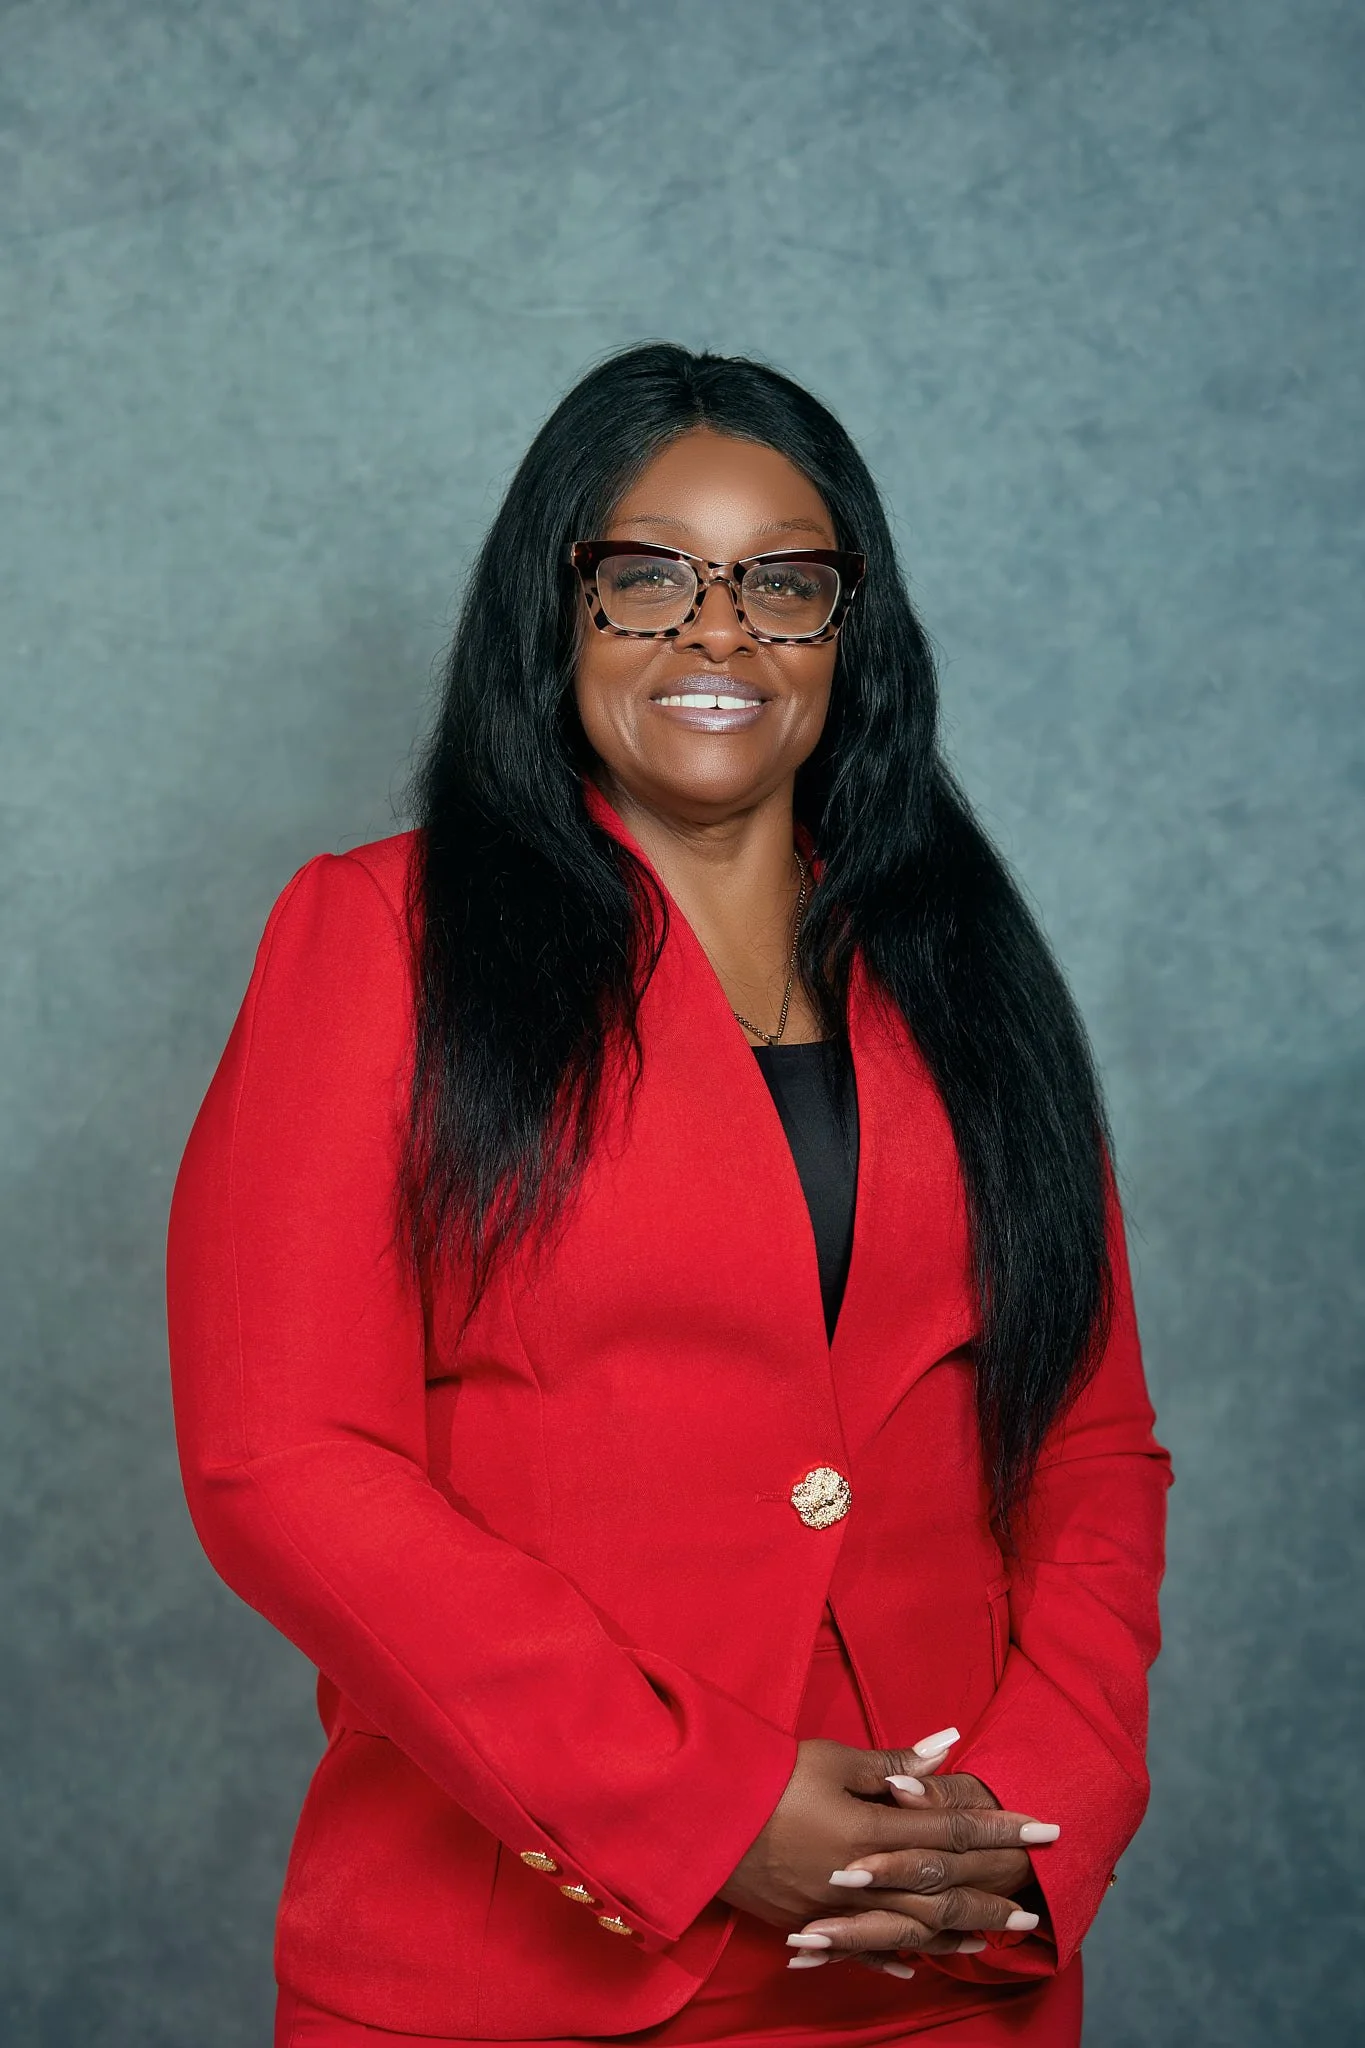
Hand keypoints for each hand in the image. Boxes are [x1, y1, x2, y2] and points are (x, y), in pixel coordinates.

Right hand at [717, 1731, 1057, 1969]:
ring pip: (908, 1930)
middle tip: (1035, 1905)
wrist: (692, 1817)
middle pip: (940, 1892)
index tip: (1046, 1829)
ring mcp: (832, 1910)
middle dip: (991, 1896)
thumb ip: (890, 1763)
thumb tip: (946, 1747)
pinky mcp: (804, 1923)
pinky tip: (916, 1966)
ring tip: (992, 1937)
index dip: (1000, 1831)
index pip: (950, 1834)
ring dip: (955, 1933)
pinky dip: (892, 1958)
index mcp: (868, 1832)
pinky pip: (860, 1950)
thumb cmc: (762, 1775)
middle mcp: (859, 1880)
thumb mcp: (827, 1758)